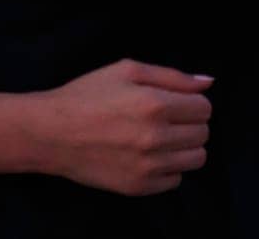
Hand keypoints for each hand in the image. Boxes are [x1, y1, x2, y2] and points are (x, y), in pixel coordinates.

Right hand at [32, 59, 213, 195]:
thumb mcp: (125, 70)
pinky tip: (147, 155)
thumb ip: (171, 76)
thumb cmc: (85, 95)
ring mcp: (149, 166)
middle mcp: (156, 138)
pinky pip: (176, 180)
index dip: (192, 102)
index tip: (175, 102)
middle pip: (203, 134)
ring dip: (184, 147)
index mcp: (154, 104)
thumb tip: (208, 83)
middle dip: (189, 123)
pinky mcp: (140, 187)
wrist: (51, 133)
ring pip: (197, 159)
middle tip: (164, 119)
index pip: (204, 108)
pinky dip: (167, 167)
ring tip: (160, 137)